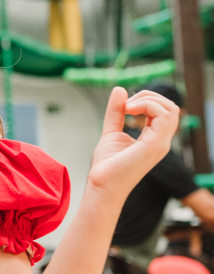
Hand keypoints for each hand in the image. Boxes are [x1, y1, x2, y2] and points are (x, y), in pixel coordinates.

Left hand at [88, 87, 178, 202]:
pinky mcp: (155, 145)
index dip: (146, 100)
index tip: (124, 106)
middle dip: (148, 96)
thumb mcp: (112, 131)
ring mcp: (160, 143)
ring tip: (128, 108)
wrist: (101, 184)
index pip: (163, 111)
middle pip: (170, 107)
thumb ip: (116, 112)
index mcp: (154, 138)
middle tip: (126, 105)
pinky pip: (164, 115)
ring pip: (170, 108)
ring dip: (147, 100)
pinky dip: (146, 105)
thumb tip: (120, 89)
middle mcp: (161, 141)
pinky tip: (129, 111)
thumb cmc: (107, 165)